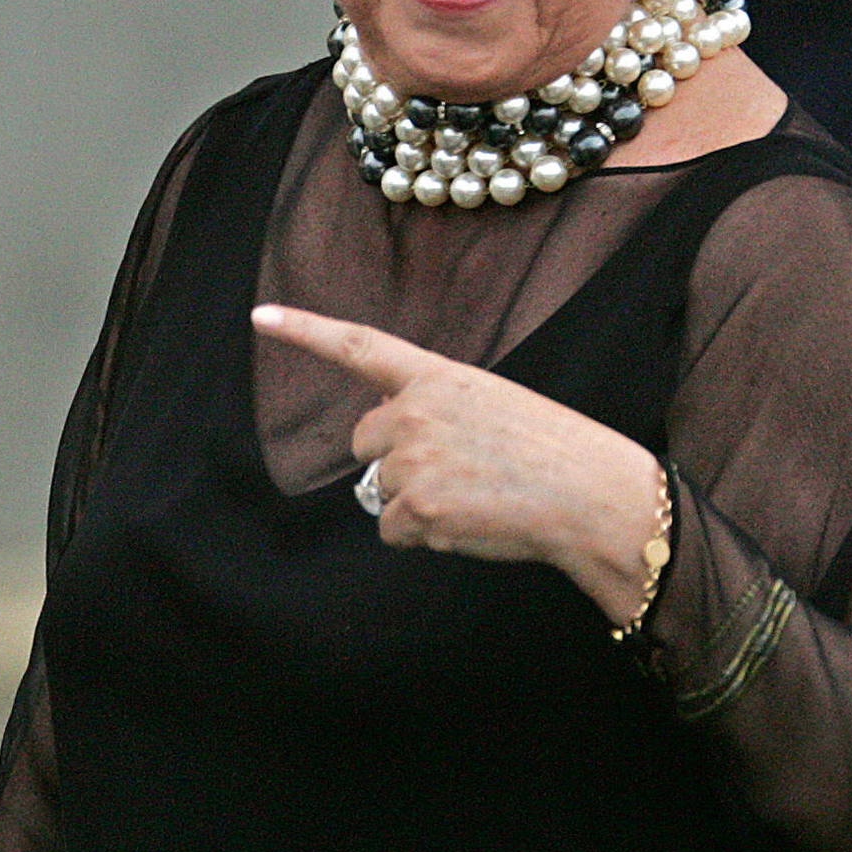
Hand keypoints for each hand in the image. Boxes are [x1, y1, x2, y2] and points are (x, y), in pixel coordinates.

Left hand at [250, 304, 663, 621]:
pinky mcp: (415, 508)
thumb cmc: (552, 452)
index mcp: (439, 375)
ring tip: (476, 496)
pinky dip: (425, 535)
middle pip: (364, 443)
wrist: (591, 494)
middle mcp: (415, 410)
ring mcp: (411, 460)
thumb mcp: (493, 405)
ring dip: (417, 503)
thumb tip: (387, 466)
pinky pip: (393, 530)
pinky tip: (470, 521)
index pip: (359, 346)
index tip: (260, 316)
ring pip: (380, 492)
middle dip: (394, 462)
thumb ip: (434, 413)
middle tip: (458, 472)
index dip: (306, 330)